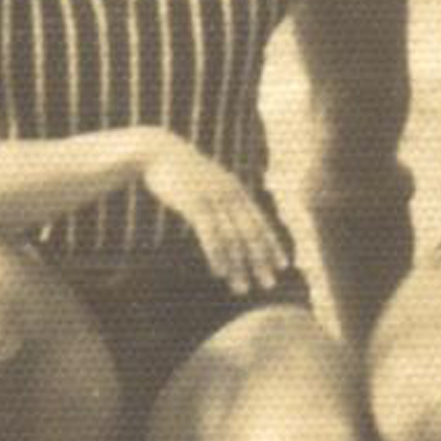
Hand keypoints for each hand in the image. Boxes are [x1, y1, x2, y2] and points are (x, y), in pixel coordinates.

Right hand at [140, 134, 294, 295]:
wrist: (157, 151)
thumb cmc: (181, 171)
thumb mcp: (207, 181)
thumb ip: (222, 196)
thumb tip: (230, 215)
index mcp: (236, 190)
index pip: (261, 222)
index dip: (273, 245)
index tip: (283, 265)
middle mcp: (230, 194)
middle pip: (251, 233)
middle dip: (261, 261)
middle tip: (269, 284)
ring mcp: (213, 199)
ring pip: (232, 238)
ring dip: (239, 266)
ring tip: (242, 289)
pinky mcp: (195, 204)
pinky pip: (210, 235)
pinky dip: (218, 255)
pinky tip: (220, 273)